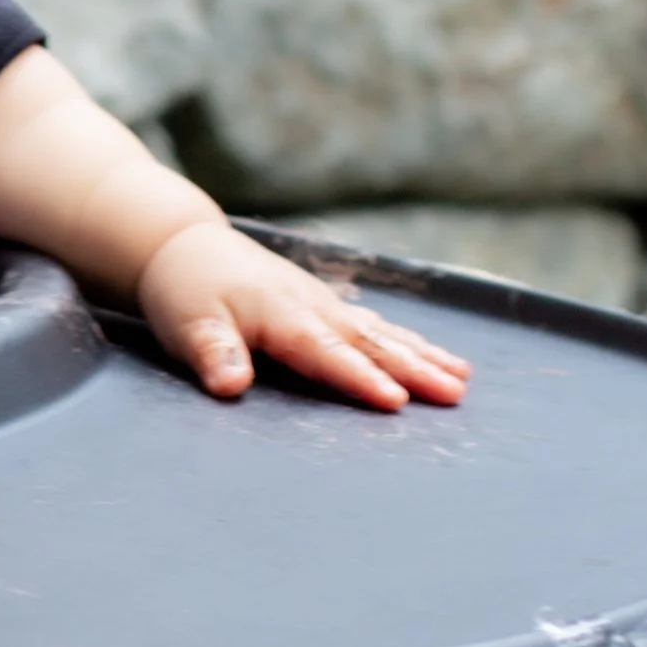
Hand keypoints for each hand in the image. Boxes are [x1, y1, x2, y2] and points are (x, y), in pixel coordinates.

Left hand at [137, 217, 469, 410]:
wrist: (184, 244)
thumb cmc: (185, 289)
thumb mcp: (188, 324)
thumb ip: (214, 354)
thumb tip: (231, 386)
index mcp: (283, 317)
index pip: (328, 354)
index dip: (361, 379)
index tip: (396, 401)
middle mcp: (313, 308)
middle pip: (372, 343)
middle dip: (415, 370)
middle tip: (455, 394)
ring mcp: (322, 303)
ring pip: (382, 332)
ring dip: (422, 355)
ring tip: (461, 378)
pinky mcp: (322, 302)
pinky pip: (374, 323)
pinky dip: (405, 339)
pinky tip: (433, 354)